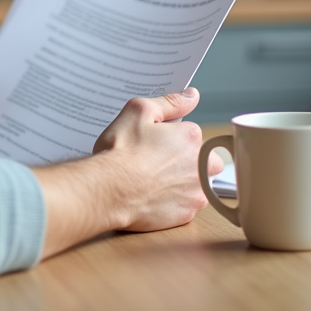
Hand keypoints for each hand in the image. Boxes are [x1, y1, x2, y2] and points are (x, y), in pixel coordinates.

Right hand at [33, 87, 222, 257]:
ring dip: (181, 182)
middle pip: (202, 160)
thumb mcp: (139, 111)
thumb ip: (170, 102)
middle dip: (185, 161)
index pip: (190, 133)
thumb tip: (192, 95)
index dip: (170, 137)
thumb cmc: (120, 151)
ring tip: (152, 182)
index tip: (153, 143)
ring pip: (196, 185)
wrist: (107, 190)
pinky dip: (172, 202)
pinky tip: (152, 197)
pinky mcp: (186, 215)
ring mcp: (196, 193)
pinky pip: (185, 206)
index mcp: (192, 138)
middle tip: (155, 163)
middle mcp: (202, 166)